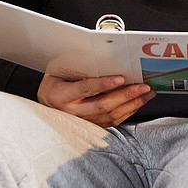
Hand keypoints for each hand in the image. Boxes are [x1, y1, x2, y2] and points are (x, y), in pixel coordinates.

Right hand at [37, 72, 155, 127]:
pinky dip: (127, 112)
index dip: (104, 84)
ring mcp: (81, 123)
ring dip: (132, 104)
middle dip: (126, 95)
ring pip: (110, 115)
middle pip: (103, 105)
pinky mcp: (90, 128)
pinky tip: (137, 103)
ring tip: (146, 94)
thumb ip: (77, 68)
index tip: (120, 78)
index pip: (86, 88)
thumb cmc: (52, 85)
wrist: (40, 110)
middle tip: (143, 86)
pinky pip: (112, 121)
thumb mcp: (57, 73)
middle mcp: (71, 113)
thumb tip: (103, 59)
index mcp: (60, 95)